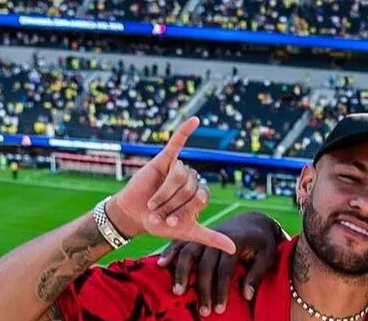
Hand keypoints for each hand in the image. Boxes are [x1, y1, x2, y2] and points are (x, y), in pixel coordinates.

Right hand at [108, 117, 235, 253]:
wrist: (133, 217)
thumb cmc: (159, 224)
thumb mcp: (187, 232)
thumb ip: (211, 237)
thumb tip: (234, 248)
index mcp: (199, 194)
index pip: (201, 198)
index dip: (185, 211)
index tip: (172, 222)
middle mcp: (192, 179)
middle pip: (190, 187)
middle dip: (171, 204)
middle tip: (158, 213)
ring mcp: (178, 169)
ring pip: (179, 176)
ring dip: (164, 194)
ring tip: (153, 204)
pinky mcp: (164, 160)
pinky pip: (177, 142)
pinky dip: (185, 130)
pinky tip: (196, 119)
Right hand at [157, 212, 282, 315]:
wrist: (254, 221)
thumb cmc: (262, 243)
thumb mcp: (267, 256)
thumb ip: (256, 275)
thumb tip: (246, 295)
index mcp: (237, 242)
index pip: (226, 268)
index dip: (222, 289)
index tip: (219, 309)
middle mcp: (218, 236)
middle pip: (206, 264)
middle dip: (203, 289)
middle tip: (203, 311)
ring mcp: (206, 233)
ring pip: (190, 251)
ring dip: (182, 271)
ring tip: (178, 292)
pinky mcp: (198, 234)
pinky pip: (181, 241)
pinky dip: (170, 251)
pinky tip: (160, 264)